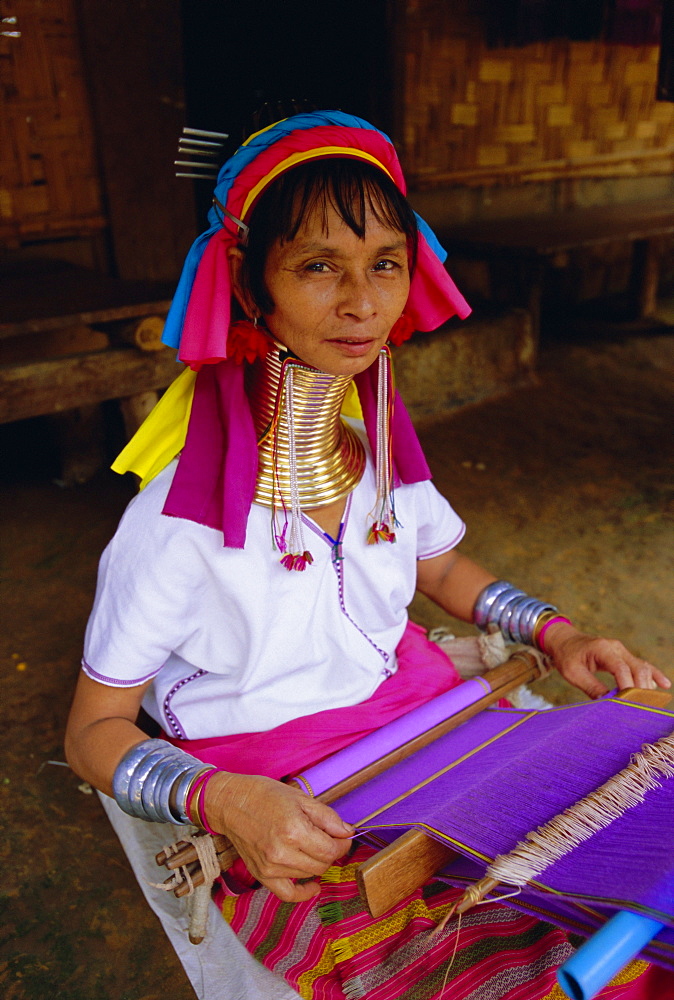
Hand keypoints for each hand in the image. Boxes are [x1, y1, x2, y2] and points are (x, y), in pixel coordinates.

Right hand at [204, 772, 354, 901]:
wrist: (231, 803)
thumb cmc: (265, 795)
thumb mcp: (301, 798)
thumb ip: (327, 817)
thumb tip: (348, 832)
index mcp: (294, 830)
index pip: (331, 850)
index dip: (342, 844)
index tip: (343, 836)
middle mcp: (282, 853)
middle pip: (322, 864)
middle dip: (331, 852)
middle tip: (329, 838)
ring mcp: (270, 867)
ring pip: (309, 875)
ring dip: (316, 863)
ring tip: (312, 846)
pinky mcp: (261, 875)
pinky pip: (287, 894)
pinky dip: (303, 893)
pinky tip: (313, 886)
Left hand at [543, 622, 670, 698]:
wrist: (564, 641)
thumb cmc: (567, 657)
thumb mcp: (573, 673)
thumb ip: (591, 687)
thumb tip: (608, 704)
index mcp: (602, 649)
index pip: (620, 668)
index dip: (626, 686)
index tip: (627, 703)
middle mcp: (616, 648)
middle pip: (637, 667)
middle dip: (640, 688)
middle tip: (639, 707)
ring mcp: (622, 651)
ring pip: (642, 667)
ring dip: (647, 684)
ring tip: (648, 703)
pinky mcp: (624, 656)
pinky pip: (642, 665)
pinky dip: (653, 675)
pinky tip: (664, 685)